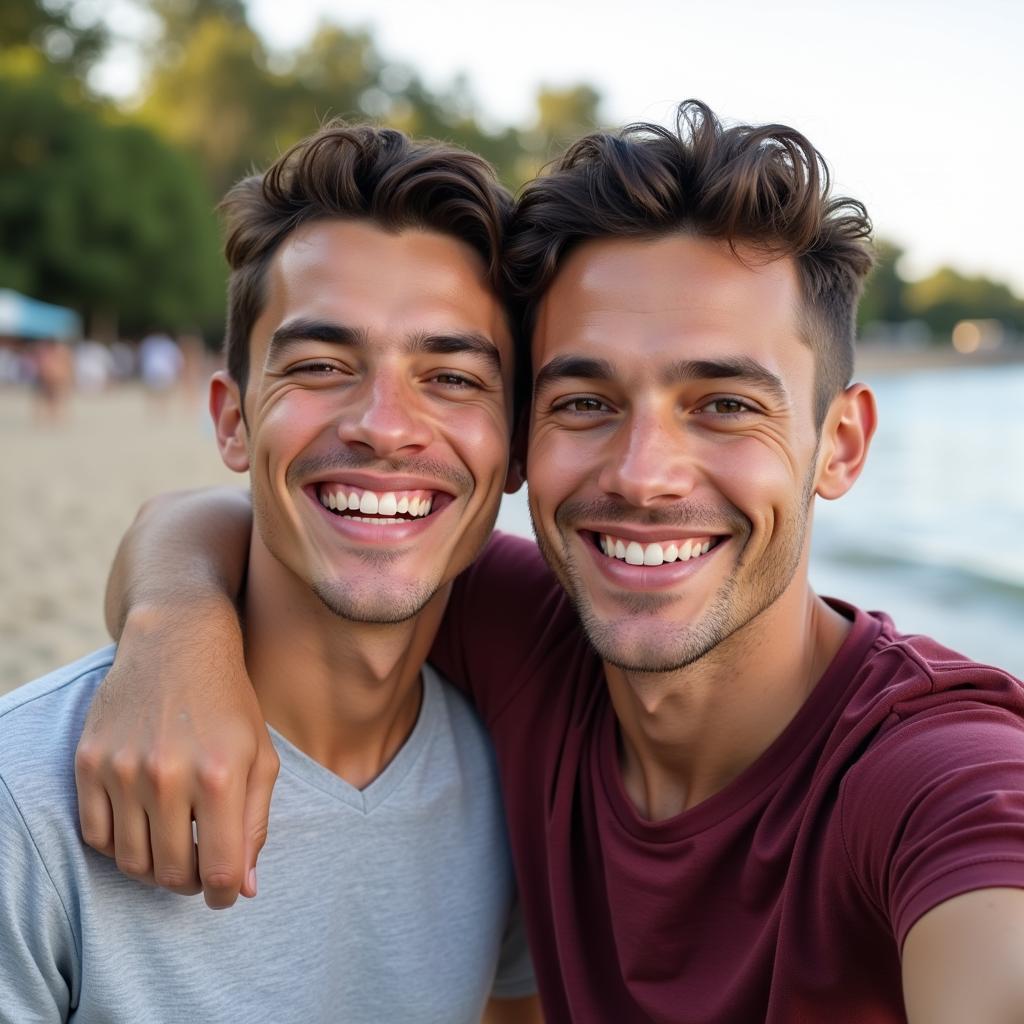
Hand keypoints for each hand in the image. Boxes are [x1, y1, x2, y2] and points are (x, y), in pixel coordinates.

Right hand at [75, 602, 278, 908]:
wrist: (177, 643)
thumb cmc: (230, 703)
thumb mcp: (261, 756)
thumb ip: (255, 824)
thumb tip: (245, 887)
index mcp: (220, 775)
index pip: (218, 870)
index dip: (224, 894)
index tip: (226, 891)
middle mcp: (167, 775)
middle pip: (171, 873)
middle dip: (191, 882)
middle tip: (201, 867)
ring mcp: (122, 769)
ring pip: (131, 862)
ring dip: (155, 869)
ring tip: (174, 849)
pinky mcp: (89, 762)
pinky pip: (96, 835)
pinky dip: (120, 844)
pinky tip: (143, 826)